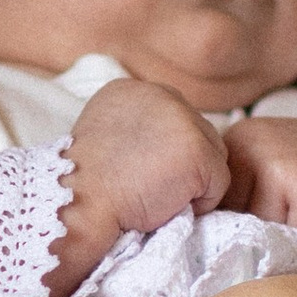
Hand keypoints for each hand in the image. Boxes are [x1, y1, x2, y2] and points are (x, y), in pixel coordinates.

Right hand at [66, 75, 229, 245]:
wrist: (79, 207)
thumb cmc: (85, 187)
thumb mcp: (103, 137)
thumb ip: (137, 130)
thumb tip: (166, 147)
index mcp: (132, 90)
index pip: (174, 120)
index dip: (164, 154)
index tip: (138, 173)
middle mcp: (161, 94)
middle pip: (199, 133)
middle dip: (182, 165)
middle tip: (148, 188)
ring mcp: (183, 121)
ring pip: (213, 157)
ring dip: (191, 183)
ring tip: (156, 195)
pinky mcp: (198, 151)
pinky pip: (218, 185)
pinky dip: (198, 205)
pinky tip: (166, 205)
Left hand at [219, 108, 296, 245]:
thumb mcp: (267, 162)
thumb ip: (238, 194)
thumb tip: (208, 250)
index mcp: (234, 143)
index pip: (212, 208)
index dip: (233, 225)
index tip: (257, 222)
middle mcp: (253, 151)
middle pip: (237, 226)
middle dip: (262, 235)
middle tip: (295, 213)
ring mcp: (283, 173)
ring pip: (266, 240)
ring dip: (290, 244)